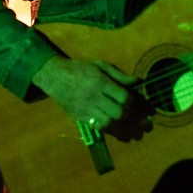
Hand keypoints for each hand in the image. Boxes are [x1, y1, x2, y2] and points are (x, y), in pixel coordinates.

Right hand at [33, 56, 154, 139]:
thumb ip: (119, 75)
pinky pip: (98, 127)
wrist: (55, 77)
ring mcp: (86, 108)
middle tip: (125, 108)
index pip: (124, 97)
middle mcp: (94, 96)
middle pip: (119, 113)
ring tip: (117, 115)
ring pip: (109, 122)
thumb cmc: (80, 68)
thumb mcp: (100, 65)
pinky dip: (107, 125)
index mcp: (100, 82)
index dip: (131, 100)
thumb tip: (138, 81)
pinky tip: (107, 119)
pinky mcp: (81, 117)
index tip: (129, 98)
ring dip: (117, 121)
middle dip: (127, 113)